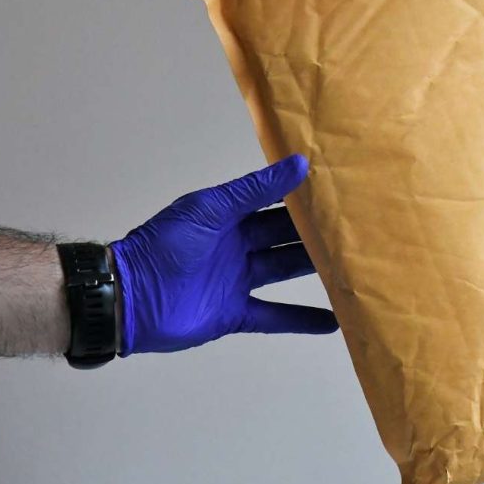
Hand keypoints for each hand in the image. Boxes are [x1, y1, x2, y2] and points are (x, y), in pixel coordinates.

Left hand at [110, 154, 336, 354]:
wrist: (129, 296)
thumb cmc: (167, 244)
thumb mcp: (211, 208)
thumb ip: (255, 189)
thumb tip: (301, 163)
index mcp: (230, 216)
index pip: (274, 204)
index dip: (303, 198)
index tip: (338, 191)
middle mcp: (237, 245)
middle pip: (284, 238)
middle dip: (314, 233)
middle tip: (354, 227)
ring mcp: (237, 280)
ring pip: (284, 271)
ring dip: (314, 269)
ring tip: (352, 266)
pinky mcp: (234, 313)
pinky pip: (275, 316)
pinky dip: (302, 319)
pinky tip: (334, 320)